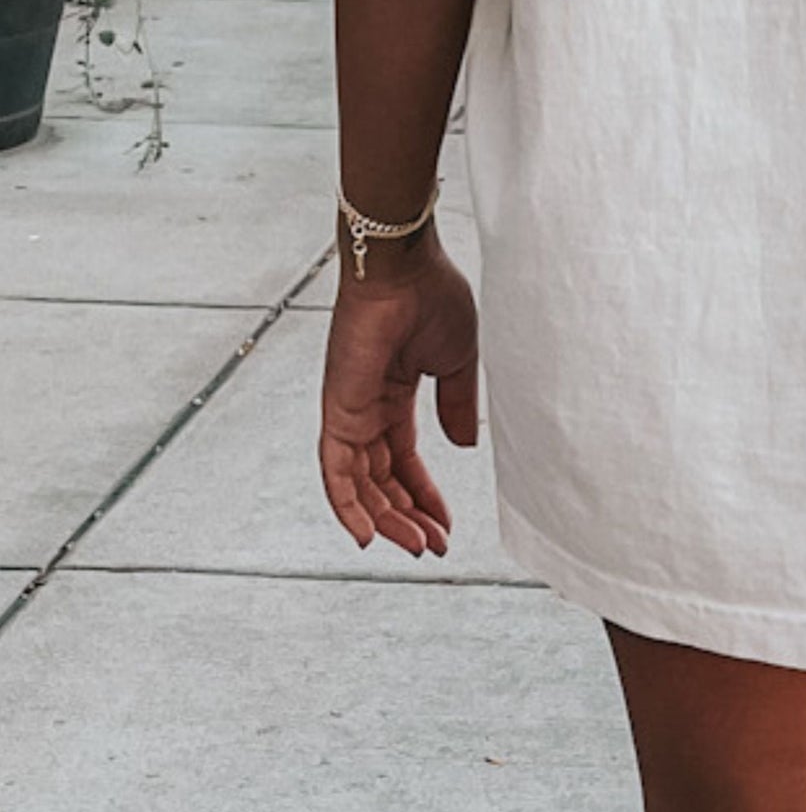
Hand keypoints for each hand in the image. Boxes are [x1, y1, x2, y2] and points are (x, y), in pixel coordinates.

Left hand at [320, 234, 478, 555]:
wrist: (404, 266)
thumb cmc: (432, 296)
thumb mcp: (458, 360)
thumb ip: (458, 406)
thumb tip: (464, 448)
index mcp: (395, 394)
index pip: (406, 460)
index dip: (425, 495)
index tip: (445, 526)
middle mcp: (367, 408)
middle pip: (382, 480)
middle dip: (408, 517)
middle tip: (432, 545)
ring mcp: (349, 411)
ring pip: (361, 485)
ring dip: (387, 519)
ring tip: (416, 544)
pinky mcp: (336, 411)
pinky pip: (336, 472)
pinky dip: (348, 506)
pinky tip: (367, 536)